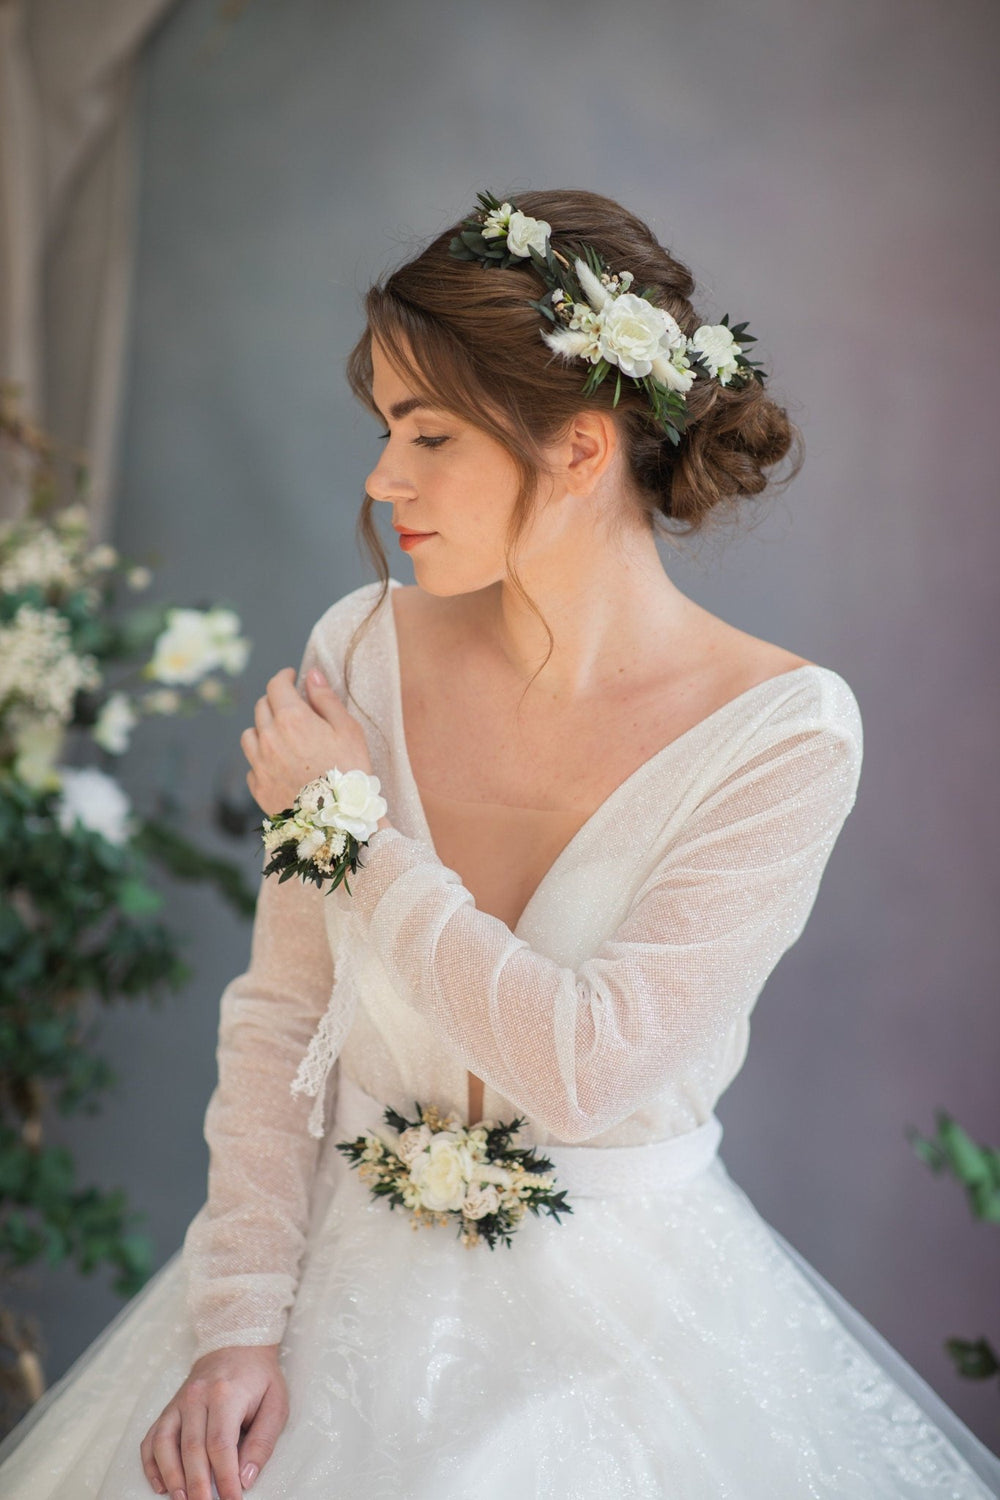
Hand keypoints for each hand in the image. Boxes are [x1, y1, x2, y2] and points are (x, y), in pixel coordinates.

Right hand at [140, 1343, 287, 1498]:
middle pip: (191, 1449)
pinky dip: (152, 1463)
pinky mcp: (168, 1408)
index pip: (221, 1445)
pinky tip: (161, 1484)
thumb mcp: (276, 1404)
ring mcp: (178, 1402)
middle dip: (198, 1485)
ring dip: (172, 1477)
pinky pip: (152, 1438)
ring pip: (165, 1444)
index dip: (226, 1478)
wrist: (236, 1345)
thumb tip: (246, 1477)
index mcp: (226, 1394)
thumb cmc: (259, 1378)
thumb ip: (263, 1441)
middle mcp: (196, 1396)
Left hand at [240, 666, 372, 816]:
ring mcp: (260, 763)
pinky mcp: (258, 787)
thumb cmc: (350, 773)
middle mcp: (269, 737)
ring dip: (263, 729)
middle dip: (275, 701)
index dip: (284, 676)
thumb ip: (326, 699)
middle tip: (291, 706)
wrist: (338, 822)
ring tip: (281, 736)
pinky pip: (252, 764)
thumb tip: (312, 674)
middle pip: (261, 706)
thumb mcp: (348, 730)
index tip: (291, 677)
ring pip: (250, 735)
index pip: (276, 685)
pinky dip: (261, 759)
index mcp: (292, 718)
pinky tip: (278, 764)